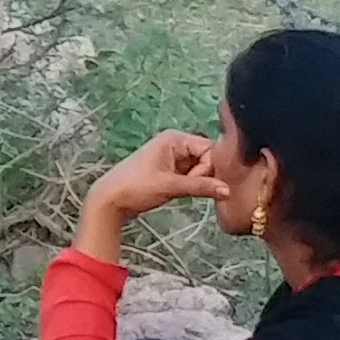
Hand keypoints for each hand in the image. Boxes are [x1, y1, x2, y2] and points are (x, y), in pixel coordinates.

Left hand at [85, 131, 221, 226]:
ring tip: (181, 190)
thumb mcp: (170, 186)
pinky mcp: (171, 170)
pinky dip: (192, 185)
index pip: (210, 148)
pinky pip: (192, 175)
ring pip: (201, 168)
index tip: (196, 182)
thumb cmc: (135, 187)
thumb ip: (201, 187)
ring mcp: (173, 157)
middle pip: (208, 158)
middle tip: (188, 188)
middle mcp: (175, 144)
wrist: (110, 200)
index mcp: (174, 139)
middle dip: (205, 175)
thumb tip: (228, 190)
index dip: (210, 167)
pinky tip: (183, 193)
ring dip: (198, 182)